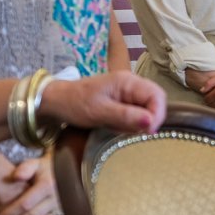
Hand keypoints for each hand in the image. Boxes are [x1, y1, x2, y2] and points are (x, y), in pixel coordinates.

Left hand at [0, 156, 64, 214]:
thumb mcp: (36, 164)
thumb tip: (15, 176)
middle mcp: (56, 198)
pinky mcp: (70, 214)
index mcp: (46, 185)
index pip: (24, 203)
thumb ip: (25, 168)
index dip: (8, 213)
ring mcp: (64, 207)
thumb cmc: (47, 169)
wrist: (70, 169)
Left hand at [41, 71, 166, 134]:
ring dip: (137, 122)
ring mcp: (128, 92)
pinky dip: (130, 122)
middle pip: (155, 101)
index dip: (158, 114)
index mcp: (128, 81)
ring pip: (147, 109)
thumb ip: (126, 116)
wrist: (56, 101)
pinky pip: (136, 112)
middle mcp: (132, 84)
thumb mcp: (99, 112)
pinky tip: (115, 125)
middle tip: (135, 132)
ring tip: (117, 127)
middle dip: (149, 119)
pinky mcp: (123, 101)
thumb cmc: (75, 104)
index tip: (148, 131)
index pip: (157, 95)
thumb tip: (150, 122)